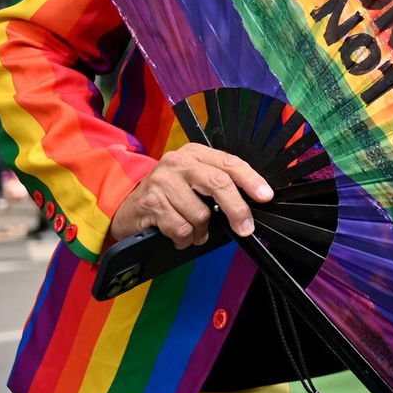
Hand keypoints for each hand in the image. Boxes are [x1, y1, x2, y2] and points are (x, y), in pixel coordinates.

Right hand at [107, 144, 272, 248]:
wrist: (127, 207)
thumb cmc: (169, 196)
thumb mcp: (194, 182)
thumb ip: (219, 185)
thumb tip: (252, 203)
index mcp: (196, 154)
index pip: (230, 163)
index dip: (251, 180)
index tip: (265, 196)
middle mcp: (179, 162)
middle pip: (219, 184)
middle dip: (236, 209)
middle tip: (244, 227)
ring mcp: (162, 180)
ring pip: (200, 213)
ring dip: (201, 230)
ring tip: (193, 230)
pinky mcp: (150, 201)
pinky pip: (181, 228)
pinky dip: (184, 238)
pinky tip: (178, 235)